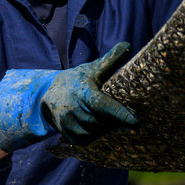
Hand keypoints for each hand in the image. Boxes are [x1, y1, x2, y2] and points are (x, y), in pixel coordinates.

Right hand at [0, 42, 138, 150]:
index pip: (104, 106)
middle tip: (122, 115)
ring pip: (95, 132)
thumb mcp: (92, 69)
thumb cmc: (76, 80)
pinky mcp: (66, 134)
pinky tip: (95, 125)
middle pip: (102, 122)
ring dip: (104, 128)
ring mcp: (67, 122)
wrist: (48, 94)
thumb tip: (127, 44)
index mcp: (83, 91)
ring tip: (105, 118)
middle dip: (114, 120)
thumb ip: (110, 60)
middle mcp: (72, 108)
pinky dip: (94, 134)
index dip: (120, 115)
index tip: (137, 123)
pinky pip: (86, 140)